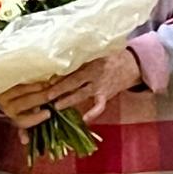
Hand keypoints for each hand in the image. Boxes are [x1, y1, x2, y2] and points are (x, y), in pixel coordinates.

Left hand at [0, 48, 143, 129]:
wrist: (132, 64)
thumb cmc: (109, 56)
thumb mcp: (93, 53)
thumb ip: (77, 58)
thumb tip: (53, 61)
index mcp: (88, 61)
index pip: (69, 68)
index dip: (55, 75)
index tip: (40, 79)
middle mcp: (93, 73)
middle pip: (72, 82)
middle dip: (57, 89)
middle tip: (43, 95)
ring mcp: (100, 85)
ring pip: (81, 94)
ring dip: (67, 101)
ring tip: (55, 107)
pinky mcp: (106, 95)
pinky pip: (99, 106)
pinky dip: (92, 114)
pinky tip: (83, 120)